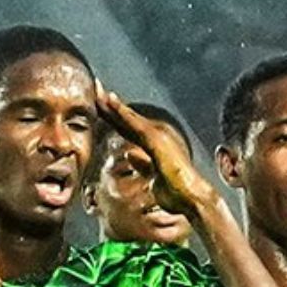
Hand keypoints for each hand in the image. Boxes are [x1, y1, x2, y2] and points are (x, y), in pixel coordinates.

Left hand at [97, 82, 216, 217]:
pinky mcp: (156, 140)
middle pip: (127, 119)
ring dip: (113, 104)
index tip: (99, 105)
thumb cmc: (176, 193)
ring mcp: (157, 136)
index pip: (128, 128)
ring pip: (129, 117)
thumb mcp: (152, 178)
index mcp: (152, 146)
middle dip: (109, 104)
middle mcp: (155, 137)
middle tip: (95, 87)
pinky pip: (135, 124)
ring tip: (98, 89)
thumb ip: (142, 164)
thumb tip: (130, 154)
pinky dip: (122, 112)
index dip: (113, 117)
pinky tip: (110, 102)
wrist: (191, 199)